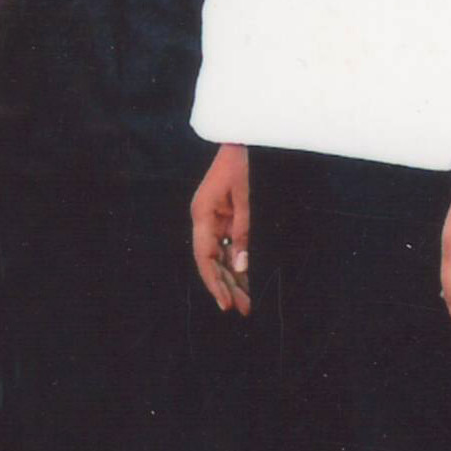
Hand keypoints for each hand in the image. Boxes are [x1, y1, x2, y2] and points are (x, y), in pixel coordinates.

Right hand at [190, 142, 252, 315]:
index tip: (226, 303)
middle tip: (243, 309)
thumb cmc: (243, 165)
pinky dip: (238, 262)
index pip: (204, 257)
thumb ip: (244, 233)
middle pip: (212, 261)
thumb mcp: (248, 200)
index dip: (214, 282)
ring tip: (247, 303)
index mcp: (202, 215)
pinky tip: (246, 281)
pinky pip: (230, 246)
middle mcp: (204, 220)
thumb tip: (241, 268)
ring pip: (221, 256)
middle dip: (227, 286)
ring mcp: (214, 219)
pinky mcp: (225, 218)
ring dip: (234, 278)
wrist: (241, 140)